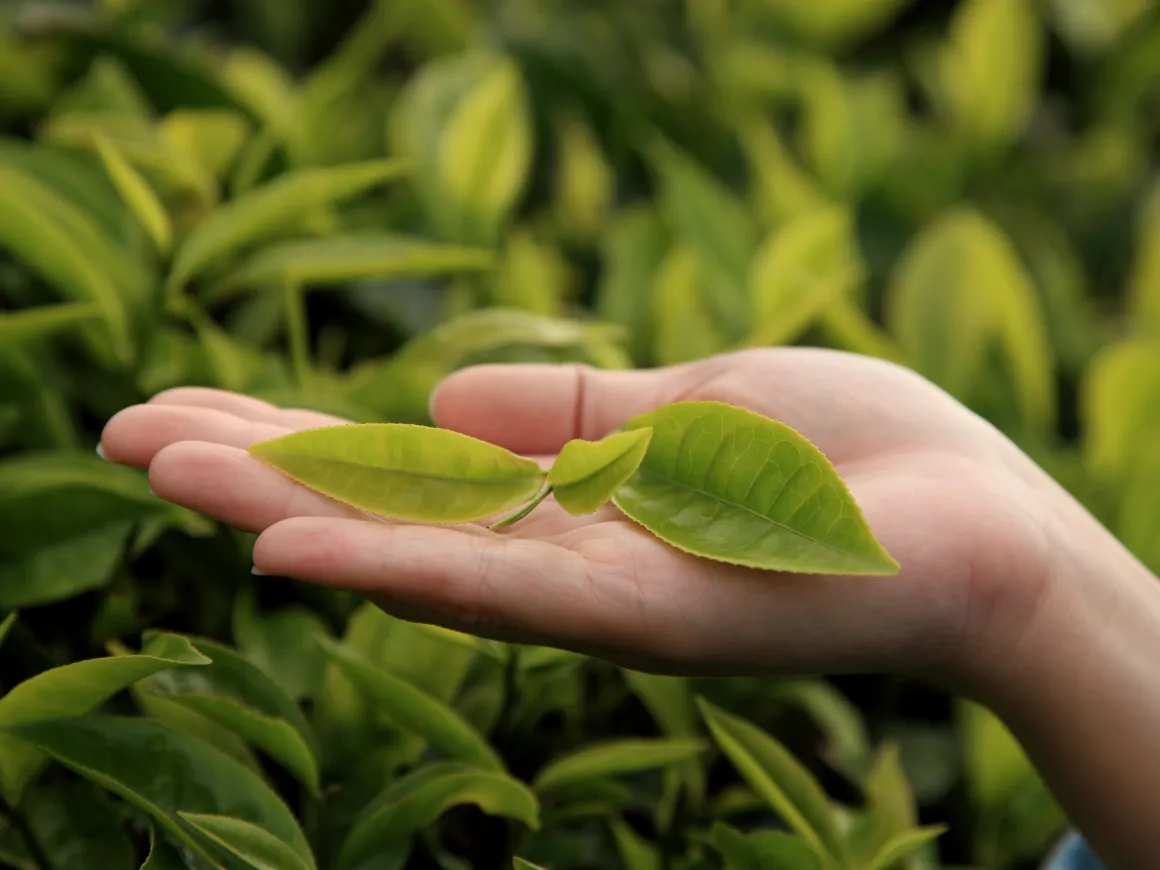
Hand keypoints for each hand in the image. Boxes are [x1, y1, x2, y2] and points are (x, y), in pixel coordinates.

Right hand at [98, 348, 1069, 688]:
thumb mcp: (697, 396)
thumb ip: (571, 408)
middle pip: (389, 509)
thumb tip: (435, 397)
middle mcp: (566, 555)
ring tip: (160, 469)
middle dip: (257, 468)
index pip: (410, 466)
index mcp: (573, 496)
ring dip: (290, 514)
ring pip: (419, 554)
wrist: (986, 526)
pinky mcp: (658, 619)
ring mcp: (604, 595)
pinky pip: (510, 593)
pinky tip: (294, 551)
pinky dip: (398, 569)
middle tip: (118, 432)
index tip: (189, 402)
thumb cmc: (856, 454)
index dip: (301, 434)